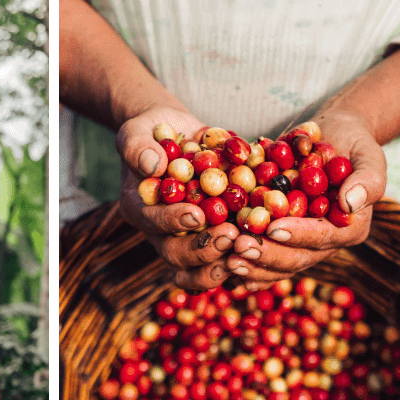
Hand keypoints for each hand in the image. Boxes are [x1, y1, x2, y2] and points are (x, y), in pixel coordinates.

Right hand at [117, 106, 239, 290]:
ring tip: (246, 249)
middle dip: (203, 249)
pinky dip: (241, 259)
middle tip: (230, 237)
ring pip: (199, 267)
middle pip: (176, 253)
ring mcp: (187, 239)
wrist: (174, 135)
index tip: (196, 214)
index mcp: (140, 208)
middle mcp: (161, 231)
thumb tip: (152, 164)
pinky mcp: (212, 237)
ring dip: (223, 262)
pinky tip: (262, 252)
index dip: (173, 221)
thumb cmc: (151, 132)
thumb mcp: (137, 132)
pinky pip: (224, 259)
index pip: (153, 221)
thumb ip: (139, 147)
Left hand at [224, 109, 383, 289]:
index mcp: (350, 228)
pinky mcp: (282, 240)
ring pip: (277, 264)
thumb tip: (349, 204)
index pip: (323, 237)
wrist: (333, 137)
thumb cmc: (354, 143)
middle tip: (239, 247)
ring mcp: (302, 245)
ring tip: (227, 258)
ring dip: (252, 264)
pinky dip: (246, 264)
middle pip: (297, 258)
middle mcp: (326, 243)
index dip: (299, 234)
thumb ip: (367, 180)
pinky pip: (264, 260)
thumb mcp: (368, 154)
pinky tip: (222, 262)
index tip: (274, 227)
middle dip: (267, 254)